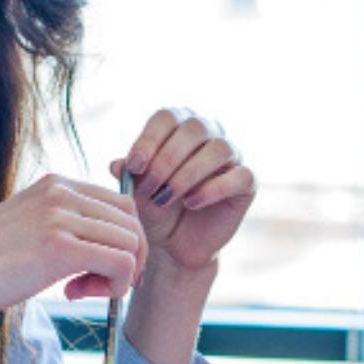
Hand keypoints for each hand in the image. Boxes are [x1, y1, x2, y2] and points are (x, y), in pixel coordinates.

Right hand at [0, 174, 146, 326]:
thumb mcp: (26, 231)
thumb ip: (61, 226)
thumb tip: (105, 246)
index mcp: (54, 184)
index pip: (120, 204)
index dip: (121, 241)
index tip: (98, 269)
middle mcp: (60, 192)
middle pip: (132, 221)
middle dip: (126, 258)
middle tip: (96, 284)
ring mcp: (60, 217)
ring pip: (131, 243)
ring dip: (118, 276)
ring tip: (80, 291)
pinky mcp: (61, 248)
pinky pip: (121, 264)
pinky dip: (113, 286)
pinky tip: (75, 294)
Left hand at [117, 108, 253, 275]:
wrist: (173, 246)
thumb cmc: (153, 209)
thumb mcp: (135, 192)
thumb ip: (129, 175)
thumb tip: (117, 164)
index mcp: (178, 127)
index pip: (168, 117)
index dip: (150, 139)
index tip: (134, 166)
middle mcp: (208, 134)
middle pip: (195, 128)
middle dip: (168, 158)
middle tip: (150, 186)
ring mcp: (231, 157)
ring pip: (219, 149)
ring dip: (188, 173)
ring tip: (167, 197)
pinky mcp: (246, 183)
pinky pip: (239, 176)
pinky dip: (213, 189)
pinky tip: (192, 203)